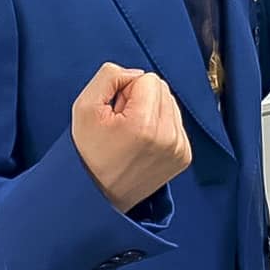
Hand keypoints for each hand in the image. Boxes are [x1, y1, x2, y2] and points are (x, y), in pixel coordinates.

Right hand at [71, 63, 191, 213]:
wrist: (97, 196)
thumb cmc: (88, 151)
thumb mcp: (84, 107)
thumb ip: (110, 76)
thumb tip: (137, 73)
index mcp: (144, 124)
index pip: (148, 78)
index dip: (126, 90)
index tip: (115, 113)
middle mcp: (168, 137)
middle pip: (162, 88)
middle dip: (140, 99)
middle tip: (122, 124)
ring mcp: (179, 148)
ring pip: (170, 103)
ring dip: (152, 111)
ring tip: (132, 134)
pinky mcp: (184, 156)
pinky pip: (176, 121)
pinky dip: (160, 126)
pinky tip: (143, 142)